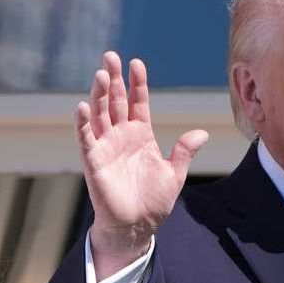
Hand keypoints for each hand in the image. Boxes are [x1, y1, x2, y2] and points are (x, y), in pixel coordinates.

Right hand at [76, 51, 208, 278]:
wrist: (137, 226)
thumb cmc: (153, 202)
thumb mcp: (174, 174)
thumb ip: (183, 152)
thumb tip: (201, 133)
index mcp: (140, 135)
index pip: (137, 102)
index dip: (137, 83)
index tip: (137, 63)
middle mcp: (120, 136)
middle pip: (115, 101)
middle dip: (113, 79)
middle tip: (110, 56)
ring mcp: (106, 147)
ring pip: (100, 114)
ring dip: (98, 95)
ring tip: (101, 74)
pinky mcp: (93, 162)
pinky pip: (86, 139)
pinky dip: (83, 123)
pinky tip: (82, 106)